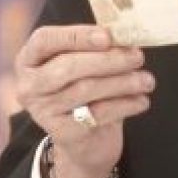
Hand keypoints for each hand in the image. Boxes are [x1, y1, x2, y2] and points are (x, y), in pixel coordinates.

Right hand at [15, 25, 154, 177]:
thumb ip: (95, 49)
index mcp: (30, 60)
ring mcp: (43, 110)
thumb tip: (125, 36)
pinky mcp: (62, 132)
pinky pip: (98, 113)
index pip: (45, 40)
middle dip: (108, 60)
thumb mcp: (84, 66)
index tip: (107, 37)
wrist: (84, 141)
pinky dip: (125, 104)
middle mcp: (30, 85)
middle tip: (137, 57)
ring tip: (147, 80)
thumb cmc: (85, 93)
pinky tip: (141, 100)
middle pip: (68, 66)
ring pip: (86, 89)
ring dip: (122, 82)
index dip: (76, 36)